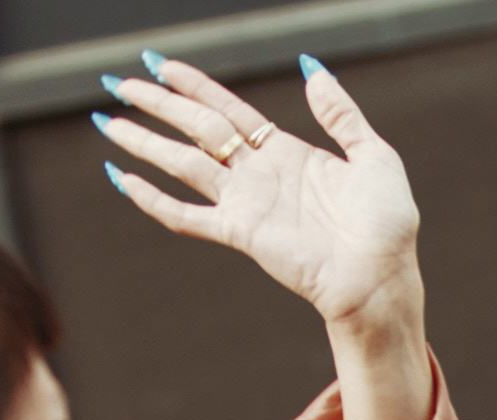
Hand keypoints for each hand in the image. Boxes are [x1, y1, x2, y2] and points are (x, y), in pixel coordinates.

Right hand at [98, 54, 418, 332]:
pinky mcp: (242, 234)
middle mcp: (260, 176)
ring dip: (145, 142)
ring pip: (183, 164)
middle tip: (117, 83)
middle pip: (196, 129)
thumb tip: (311, 70)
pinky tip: (123, 181)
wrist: (383, 279)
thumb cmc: (387, 226)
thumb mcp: (373, 155)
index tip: (160, 63)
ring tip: (109, 122)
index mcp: (286, 153)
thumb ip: (341, 114)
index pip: (228, 109)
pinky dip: (154, 200)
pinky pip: (188, 215)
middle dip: (157, 104)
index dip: (193, 85)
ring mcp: (248, 205)